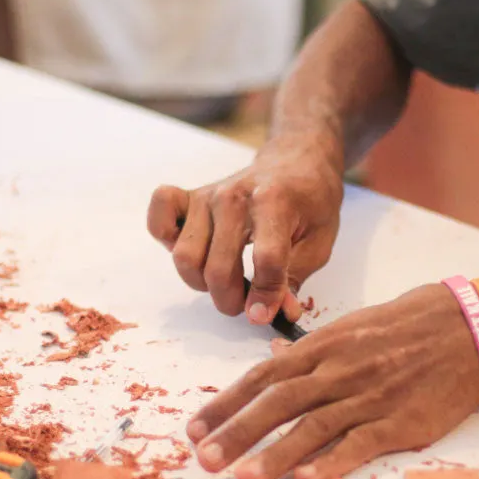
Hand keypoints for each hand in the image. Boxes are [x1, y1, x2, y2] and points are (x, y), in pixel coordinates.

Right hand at [147, 138, 343, 321]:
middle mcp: (234, 198)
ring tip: (226, 280)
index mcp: (275, 203)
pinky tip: (196, 250)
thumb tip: (279, 314)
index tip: (265, 315)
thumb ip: (295, 280)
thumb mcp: (320, 243)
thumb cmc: (310, 203)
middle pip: (216, 269)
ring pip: (185, 257)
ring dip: (202, 282)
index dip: (265, 298)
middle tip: (247, 302)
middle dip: (231, 300)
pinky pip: (159, 221)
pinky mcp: (189, 198)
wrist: (295, 162)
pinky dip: (167, 241)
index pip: (266, 261)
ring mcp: (207, 196)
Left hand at [185, 284, 478, 478]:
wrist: (471, 326)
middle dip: (237, 431)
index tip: (195, 427)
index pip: (264, 375)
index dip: (227, 402)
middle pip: (278, 402)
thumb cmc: (413, 323)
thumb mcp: (356, 325)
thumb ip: (314, 349)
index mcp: (326, 345)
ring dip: (274, 454)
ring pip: (313, 426)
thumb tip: (274, 357)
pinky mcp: (401, 420)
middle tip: (203, 460)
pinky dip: (331, 462)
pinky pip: (360, 443)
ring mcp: (370, 395)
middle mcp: (341, 369)